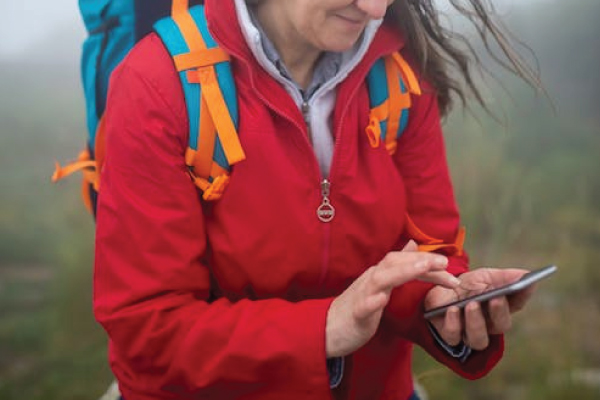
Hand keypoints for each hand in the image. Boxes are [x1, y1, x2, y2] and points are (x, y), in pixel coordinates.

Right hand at [326, 241, 460, 357]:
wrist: (327, 327)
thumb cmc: (357, 307)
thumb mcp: (380, 284)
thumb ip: (397, 266)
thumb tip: (413, 245)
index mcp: (380, 274)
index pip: (405, 261)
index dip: (427, 262)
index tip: (449, 267)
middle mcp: (372, 280)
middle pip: (396, 263)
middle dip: (421, 261)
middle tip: (445, 263)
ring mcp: (362, 295)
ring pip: (382, 279)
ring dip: (403, 271)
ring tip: (424, 268)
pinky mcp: (355, 314)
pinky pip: (363, 306)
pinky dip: (373, 301)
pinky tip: (382, 300)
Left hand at [424, 268, 535, 350]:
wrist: (437, 290)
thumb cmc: (465, 285)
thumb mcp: (483, 277)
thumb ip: (503, 277)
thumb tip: (526, 275)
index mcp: (500, 307)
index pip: (517, 303)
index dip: (523, 294)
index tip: (526, 283)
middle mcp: (488, 325)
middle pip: (501, 325)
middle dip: (500, 312)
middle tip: (496, 298)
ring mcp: (469, 333)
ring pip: (479, 339)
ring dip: (476, 321)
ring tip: (472, 304)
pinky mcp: (449, 335)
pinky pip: (453, 336)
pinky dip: (454, 323)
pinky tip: (453, 310)